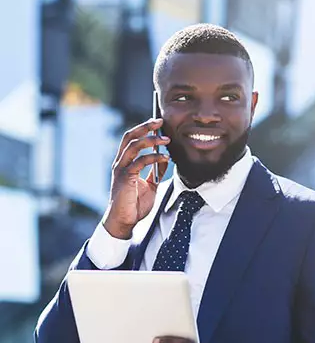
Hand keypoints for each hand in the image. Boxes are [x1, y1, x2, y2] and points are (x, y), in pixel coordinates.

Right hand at [103, 118, 169, 238]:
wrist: (125, 220)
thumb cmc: (135, 204)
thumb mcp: (150, 184)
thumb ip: (156, 171)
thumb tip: (165, 159)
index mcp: (124, 163)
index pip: (131, 139)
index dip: (143, 128)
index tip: (158, 123)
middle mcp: (120, 163)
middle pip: (130, 137)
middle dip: (145, 127)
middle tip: (160, 122)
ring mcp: (121, 169)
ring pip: (134, 146)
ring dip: (151, 140)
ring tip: (166, 140)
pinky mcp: (125, 177)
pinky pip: (140, 162)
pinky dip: (153, 158)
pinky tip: (165, 158)